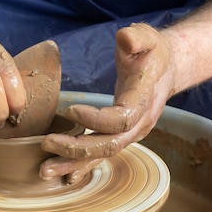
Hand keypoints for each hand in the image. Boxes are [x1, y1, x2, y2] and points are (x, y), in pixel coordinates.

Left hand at [40, 23, 176, 182]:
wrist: (166, 68)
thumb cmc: (152, 52)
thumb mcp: (147, 36)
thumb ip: (137, 37)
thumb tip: (125, 38)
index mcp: (144, 100)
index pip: (120, 119)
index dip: (95, 119)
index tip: (69, 110)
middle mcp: (140, 123)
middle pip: (109, 145)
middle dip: (77, 148)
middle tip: (46, 143)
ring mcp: (131, 133)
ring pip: (103, 155)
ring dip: (73, 163)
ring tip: (45, 170)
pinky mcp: (121, 136)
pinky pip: (101, 156)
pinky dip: (82, 167)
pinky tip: (64, 175)